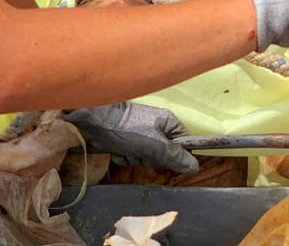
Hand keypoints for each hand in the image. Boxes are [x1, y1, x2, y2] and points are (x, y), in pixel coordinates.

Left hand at [62, 102, 198, 173]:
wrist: (93, 121)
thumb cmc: (126, 130)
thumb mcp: (153, 145)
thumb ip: (174, 156)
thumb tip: (195, 166)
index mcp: (168, 122)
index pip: (184, 144)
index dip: (176, 156)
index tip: (164, 158)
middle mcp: (157, 127)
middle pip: (165, 155)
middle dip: (150, 158)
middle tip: (140, 151)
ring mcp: (142, 133)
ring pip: (147, 158)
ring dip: (135, 159)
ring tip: (125, 149)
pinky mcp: (128, 140)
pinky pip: (133, 156)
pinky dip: (125, 157)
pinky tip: (117, 150)